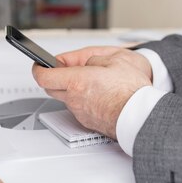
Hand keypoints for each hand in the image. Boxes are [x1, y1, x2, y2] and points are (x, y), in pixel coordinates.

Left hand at [32, 47, 152, 138]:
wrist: (142, 116)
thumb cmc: (132, 91)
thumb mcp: (115, 60)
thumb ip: (94, 59)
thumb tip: (87, 64)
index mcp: (77, 81)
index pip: (44, 76)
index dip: (38, 68)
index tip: (39, 64)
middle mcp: (75, 99)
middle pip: (51, 88)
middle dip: (53, 78)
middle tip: (62, 70)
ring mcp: (80, 112)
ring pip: (66, 98)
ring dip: (71, 89)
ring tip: (90, 81)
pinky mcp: (88, 122)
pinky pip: (78, 108)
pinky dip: (82, 100)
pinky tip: (98, 94)